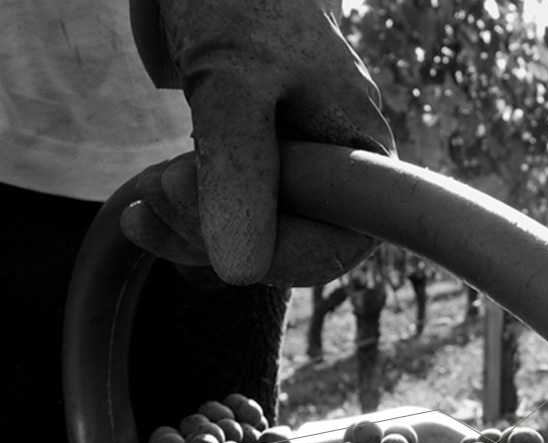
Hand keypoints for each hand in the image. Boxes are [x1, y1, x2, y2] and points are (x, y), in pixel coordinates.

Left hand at [121, 0, 395, 286]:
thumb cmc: (240, 6)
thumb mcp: (235, 84)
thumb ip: (240, 173)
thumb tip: (241, 272)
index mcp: (362, 156)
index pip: (338, 246)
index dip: (281, 255)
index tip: (214, 219)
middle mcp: (338, 173)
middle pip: (290, 250)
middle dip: (218, 235)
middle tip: (163, 186)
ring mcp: (296, 172)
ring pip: (252, 241)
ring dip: (190, 229)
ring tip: (149, 191)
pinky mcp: (256, 169)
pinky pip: (227, 218)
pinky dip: (184, 218)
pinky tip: (147, 202)